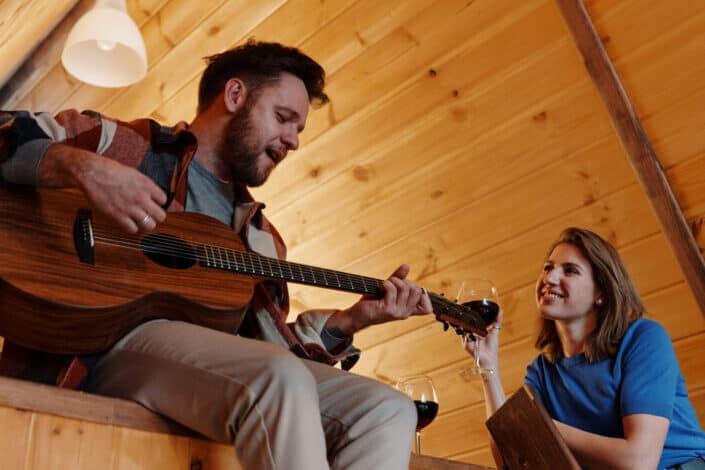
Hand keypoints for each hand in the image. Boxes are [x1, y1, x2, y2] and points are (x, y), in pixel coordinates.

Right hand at [40, 144, 166, 232]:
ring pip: (149, 225)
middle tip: (150, 214)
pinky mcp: (118, 215)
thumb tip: (151, 193)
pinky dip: (132, 228)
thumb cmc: (109, 170)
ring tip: (140, 220)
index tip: (154, 203)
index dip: (159, 203)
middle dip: (156, 216)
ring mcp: (130, 208)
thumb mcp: (133, 173)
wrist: (91, 173)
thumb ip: (144, 185)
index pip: (164, 200)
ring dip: (146, 224)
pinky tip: (128, 222)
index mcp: (146, 185)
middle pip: (160, 216)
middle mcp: (141, 197)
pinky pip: (132, 229)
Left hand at [325, 264, 432, 334]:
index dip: (423, 295)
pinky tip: (380, 287)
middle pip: (417, 290)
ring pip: (405, 288)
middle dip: (405, 281)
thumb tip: (406, 266)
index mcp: (408, 310)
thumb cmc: (373, 302)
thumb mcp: (388, 289)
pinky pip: (392, 289)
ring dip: (394, 281)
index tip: (409, 288)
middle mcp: (405, 313)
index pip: (427, 309)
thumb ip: (399, 278)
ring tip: (385, 284)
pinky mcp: (388, 309)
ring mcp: (397, 312)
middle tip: (393, 283)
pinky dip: (386, 284)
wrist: (358, 314)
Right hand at [463, 308, 502, 370]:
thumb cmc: (492, 347)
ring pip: (464, 328)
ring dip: (468, 325)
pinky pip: (463, 335)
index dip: (473, 315)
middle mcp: (471, 333)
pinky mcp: (464, 343)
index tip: (474, 307)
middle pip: (467, 323)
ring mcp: (467, 338)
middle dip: (468, 318)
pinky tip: (473, 333)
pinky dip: (467, 332)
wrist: (489, 358)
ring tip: (474, 326)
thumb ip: (497, 320)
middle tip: (471, 312)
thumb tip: (500, 309)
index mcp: (477, 330)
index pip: (473, 321)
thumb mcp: (495, 331)